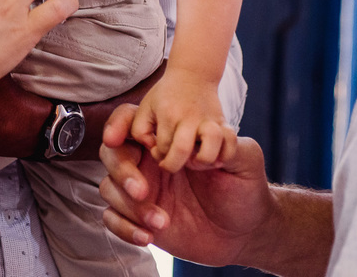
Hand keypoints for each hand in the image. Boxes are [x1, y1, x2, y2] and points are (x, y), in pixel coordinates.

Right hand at [99, 104, 270, 264]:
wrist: (247, 231)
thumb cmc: (245, 189)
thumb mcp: (246, 159)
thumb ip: (228, 142)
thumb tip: (205, 137)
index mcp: (168, 141)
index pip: (130, 122)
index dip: (117, 125)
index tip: (116, 138)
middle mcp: (149, 163)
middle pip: (111, 153)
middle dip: (121, 170)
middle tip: (143, 190)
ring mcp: (141, 192)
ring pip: (109, 187)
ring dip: (128, 205)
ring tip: (161, 221)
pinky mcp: (138, 219)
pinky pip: (112, 218)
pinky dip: (124, 227)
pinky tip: (148, 235)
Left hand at [130, 68, 234, 171]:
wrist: (193, 74)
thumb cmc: (166, 95)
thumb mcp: (145, 108)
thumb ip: (139, 130)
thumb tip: (152, 148)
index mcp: (168, 115)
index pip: (162, 148)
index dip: (159, 155)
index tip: (159, 151)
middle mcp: (188, 119)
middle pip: (181, 151)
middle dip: (174, 164)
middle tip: (173, 161)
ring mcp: (208, 121)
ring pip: (209, 150)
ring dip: (202, 161)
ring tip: (195, 159)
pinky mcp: (223, 122)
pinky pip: (231, 144)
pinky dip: (225, 155)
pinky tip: (214, 155)